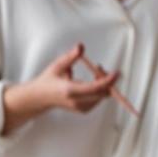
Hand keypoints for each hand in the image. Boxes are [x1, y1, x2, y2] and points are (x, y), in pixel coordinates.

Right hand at [1, 43, 119, 132]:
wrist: (41, 98)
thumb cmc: (49, 80)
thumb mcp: (57, 66)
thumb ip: (70, 57)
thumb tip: (81, 46)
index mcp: (70, 90)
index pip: (94, 87)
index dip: (108, 80)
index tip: (117, 73)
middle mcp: (76, 101)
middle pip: (103, 92)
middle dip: (107, 79)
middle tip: (101, 67)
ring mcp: (81, 108)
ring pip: (103, 95)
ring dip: (104, 83)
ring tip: (96, 72)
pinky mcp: (84, 110)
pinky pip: (99, 99)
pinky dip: (100, 89)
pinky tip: (93, 81)